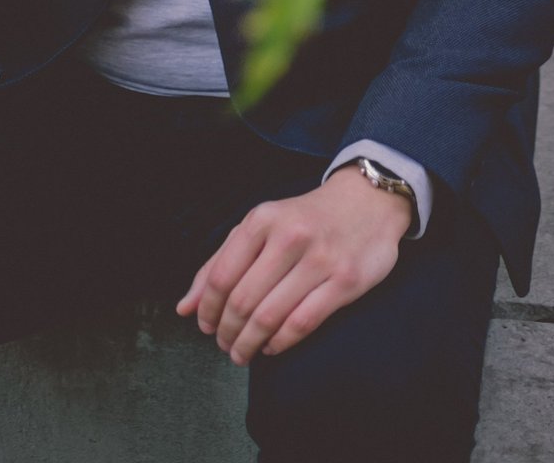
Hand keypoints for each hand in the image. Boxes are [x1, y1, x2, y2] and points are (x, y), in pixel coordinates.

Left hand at [178, 169, 410, 360]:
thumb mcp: (261, 226)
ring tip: (244, 352)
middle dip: (227, 333)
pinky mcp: (345, 280)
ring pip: (269, 317)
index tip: (207, 327)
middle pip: (242, 301)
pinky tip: (273, 345)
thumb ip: (220, 262)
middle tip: (226, 346)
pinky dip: (279, 343)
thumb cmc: (306, 218)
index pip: (221, 276)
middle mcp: (290, 236)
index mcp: (263, 219)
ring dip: (248, 344)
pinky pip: (301, 323)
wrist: (368, 201)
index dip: (208, 311)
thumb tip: (185, 307)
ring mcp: (320, 259)